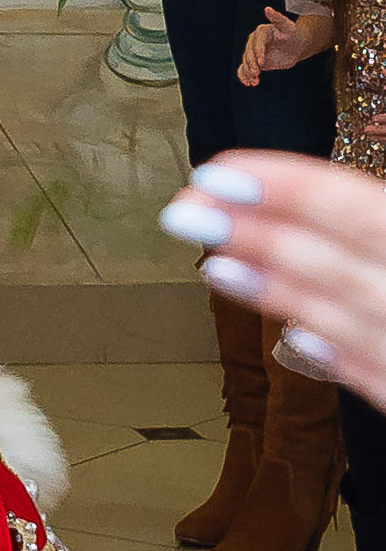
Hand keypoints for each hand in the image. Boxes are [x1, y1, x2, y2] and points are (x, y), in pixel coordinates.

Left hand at [165, 151, 385, 405]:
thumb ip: (370, 216)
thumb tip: (310, 195)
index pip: (353, 208)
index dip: (285, 188)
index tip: (215, 176)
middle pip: (330, 263)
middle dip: (254, 234)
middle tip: (183, 212)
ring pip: (339, 319)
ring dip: (275, 290)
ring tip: (215, 265)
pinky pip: (372, 374)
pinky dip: (332, 353)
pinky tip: (294, 335)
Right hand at [240, 6, 318, 86]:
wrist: (296, 46)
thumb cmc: (293, 34)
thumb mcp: (288, 26)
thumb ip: (277, 18)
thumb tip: (267, 8)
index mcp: (261, 31)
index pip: (257, 42)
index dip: (258, 52)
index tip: (261, 62)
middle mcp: (254, 41)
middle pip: (249, 53)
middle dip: (251, 64)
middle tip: (256, 73)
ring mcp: (253, 52)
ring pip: (246, 62)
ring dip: (248, 72)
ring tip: (254, 81)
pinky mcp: (254, 62)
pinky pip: (245, 69)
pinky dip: (244, 76)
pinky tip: (249, 83)